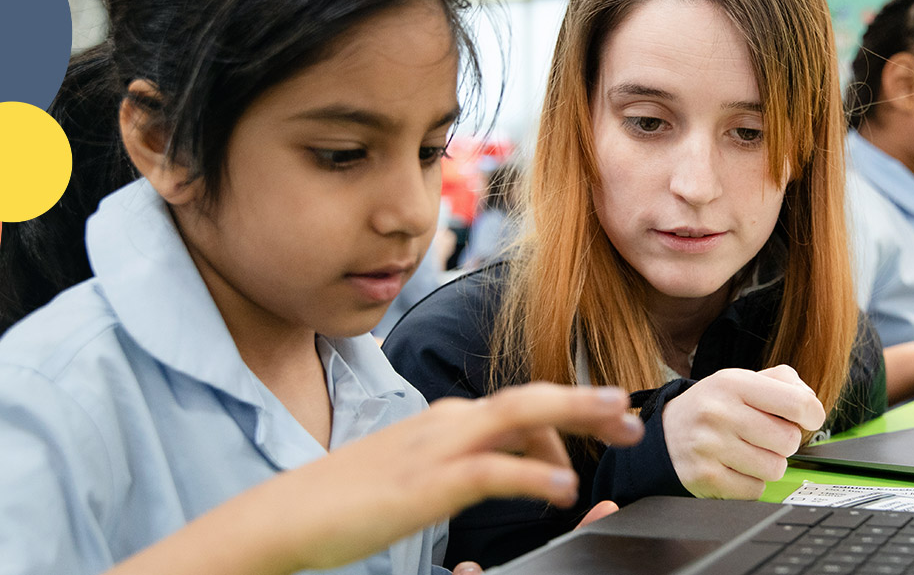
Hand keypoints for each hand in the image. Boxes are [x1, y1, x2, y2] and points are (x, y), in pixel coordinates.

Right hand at [126, 383, 643, 574]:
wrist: (283, 514)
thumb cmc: (338, 502)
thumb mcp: (402, 471)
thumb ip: (444, 462)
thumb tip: (479, 465)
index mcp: (437, 421)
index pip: (512, 406)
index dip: (561, 414)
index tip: (595, 426)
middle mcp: (440, 424)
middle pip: (526, 398)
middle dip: (582, 400)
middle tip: (629, 410)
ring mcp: (432, 451)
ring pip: (517, 417)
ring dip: (573, 416)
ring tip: (617, 425)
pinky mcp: (425, 486)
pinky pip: (491, 471)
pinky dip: (532, 473)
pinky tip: (562, 487)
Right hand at [663, 366, 825, 499]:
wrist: (663, 436)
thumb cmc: (710, 408)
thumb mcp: (738, 381)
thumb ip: (781, 382)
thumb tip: (810, 404)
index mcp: (732, 383)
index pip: (798, 402)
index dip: (812, 415)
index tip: (806, 419)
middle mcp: (719, 412)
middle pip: (789, 440)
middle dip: (783, 443)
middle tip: (764, 438)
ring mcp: (710, 446)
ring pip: (775, 468)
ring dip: (768, 464)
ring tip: (748, 453)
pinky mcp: (706, 477)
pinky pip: (755, 489)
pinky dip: (751, 483)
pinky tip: (734, 469)